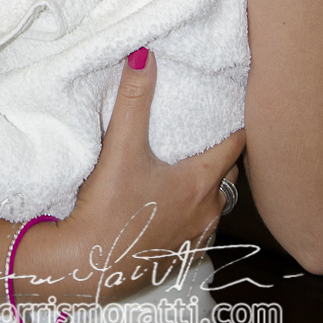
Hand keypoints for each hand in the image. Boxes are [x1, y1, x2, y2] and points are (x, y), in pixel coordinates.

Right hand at [16, 50, 243, 304]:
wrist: (86, 268)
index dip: (237, 122)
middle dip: (223, 152)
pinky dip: (194, 212)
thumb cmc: (108, 211)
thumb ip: (134, 99)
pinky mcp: (178, 259)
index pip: (236, 144)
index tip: (235, 104)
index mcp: (201, 183)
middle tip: (210, 130)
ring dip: (209, 184)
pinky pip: (200, 229)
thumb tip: (144, 55)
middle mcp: (208, 213)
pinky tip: (173, 205)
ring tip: (192, 164)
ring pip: (216, 203)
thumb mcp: (121, 148)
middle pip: (229, 173)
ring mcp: (195, 239)